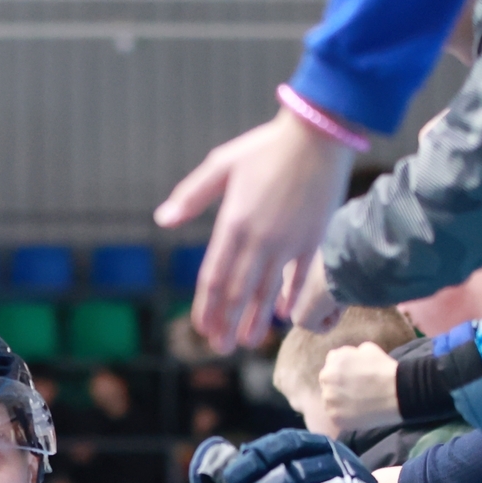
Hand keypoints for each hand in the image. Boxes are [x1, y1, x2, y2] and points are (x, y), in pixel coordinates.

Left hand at [158, 107, 356, 354]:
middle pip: (238, 292)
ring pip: (267, 292)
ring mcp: (289, 242)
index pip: (214, 276)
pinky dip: (288, 298)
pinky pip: (298, 277)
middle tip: (219, 348)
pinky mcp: (313, 239)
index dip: (207, 307)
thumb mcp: (222, 165)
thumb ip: (192, 195)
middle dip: (227, 323)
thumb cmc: (266, 147)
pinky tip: (281, 316)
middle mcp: (260, 239)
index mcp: (233, 223)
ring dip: (255, 320)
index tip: (202, 328)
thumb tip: (163, 219)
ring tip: (247, 342)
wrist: (318, 134)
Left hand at [316, 343, 399, 436]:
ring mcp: (329, 399)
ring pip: (329, 400)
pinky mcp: (335, 417)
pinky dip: (344, 415)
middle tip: (355, 391)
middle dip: (338, 386)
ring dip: (339, 401)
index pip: (331, 365)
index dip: (342, 371)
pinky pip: (335, 415)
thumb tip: (346, 359)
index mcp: (334, 361)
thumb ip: (350, 353)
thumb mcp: (367, 349)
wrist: (396, 393)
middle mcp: (326, 379)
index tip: (352, 377)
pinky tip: (357, 412)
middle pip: (328, 383)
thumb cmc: (384, 369)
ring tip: (357, 403)